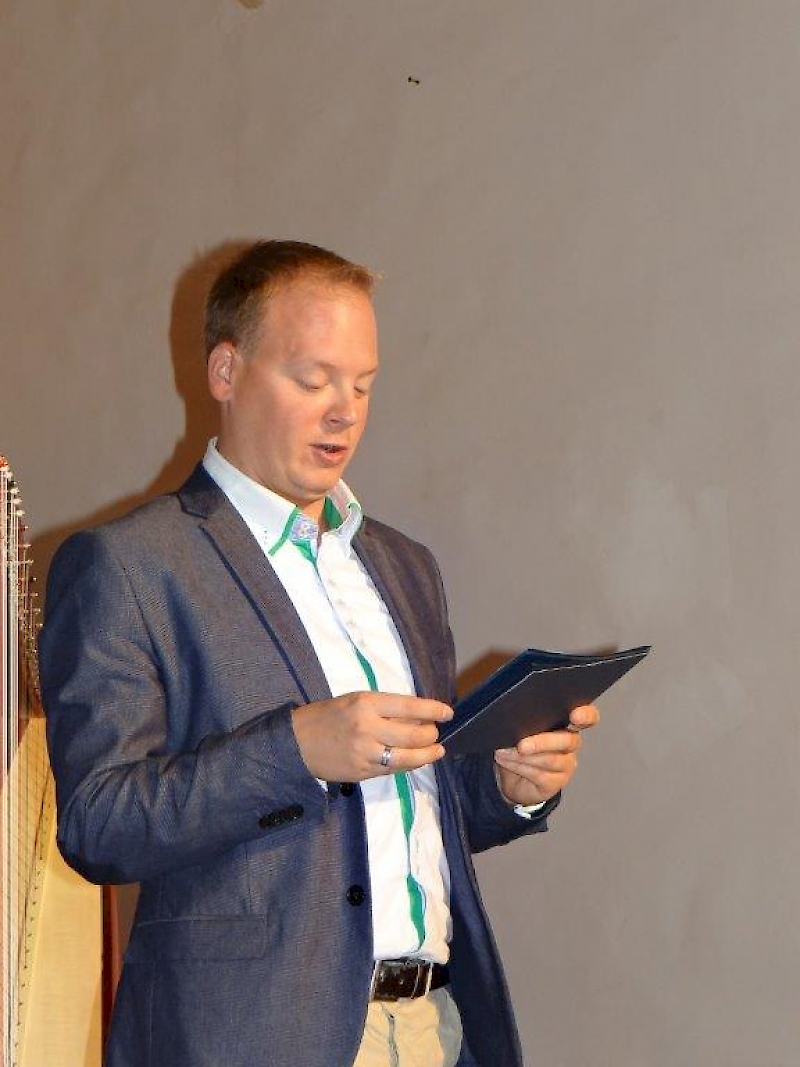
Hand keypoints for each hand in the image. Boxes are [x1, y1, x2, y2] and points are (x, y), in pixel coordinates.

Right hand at [291, 691, 452, 781]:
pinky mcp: (362, 772)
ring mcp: (365, 753)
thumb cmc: (326, 716)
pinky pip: (393, 770)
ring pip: (407, 757)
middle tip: (435, 732)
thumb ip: (384, 708)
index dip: (432, 710)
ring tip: (437, 751)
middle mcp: (368, 728)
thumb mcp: (354, 701)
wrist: (296, 743)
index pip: (409, 706)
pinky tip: (416, 761)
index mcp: (366, 703)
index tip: (447, 712)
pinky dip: (408, 765)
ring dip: (427, 754)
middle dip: (431, 734)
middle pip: (413, 734)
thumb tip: (417, 714)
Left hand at [493, 704, 599, 806]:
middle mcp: (571, 742)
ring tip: (503, 752)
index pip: (588, 717)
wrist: (512, 778)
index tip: (575, 716)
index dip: (586, 715)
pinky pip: (540, 774)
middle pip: (567, 740)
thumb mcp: (522, 728)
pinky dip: (518, 766)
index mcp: (566, 723)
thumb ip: (526, 719)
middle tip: (521, 745)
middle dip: (542, 742)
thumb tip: (514, 717)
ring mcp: (566, 764)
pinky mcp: (556, 782)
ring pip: (550, 759)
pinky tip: (506, 760)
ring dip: (522, 756)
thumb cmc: (520, 745)